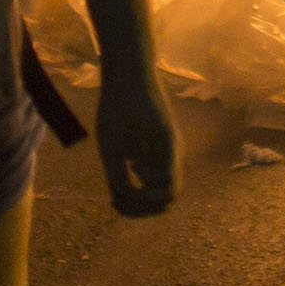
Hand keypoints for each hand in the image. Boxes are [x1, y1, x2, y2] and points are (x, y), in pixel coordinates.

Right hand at [95, 60, 178, 216]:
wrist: (126, 75)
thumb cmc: (117, 109)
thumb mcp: (114, 147)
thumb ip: (120, 171)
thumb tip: (120, 196)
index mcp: (158, 159)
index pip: (156, 196)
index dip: (136, 208)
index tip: (113, 202)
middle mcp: (169, 157)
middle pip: (167, 200)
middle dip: (141, 210)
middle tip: (116, 201)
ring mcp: (171, 149)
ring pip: (170, 193)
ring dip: (144, 201)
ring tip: (122, 190)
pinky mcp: (167, 137)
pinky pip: (166, 174)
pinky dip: (146, 182)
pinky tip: (130, 166)